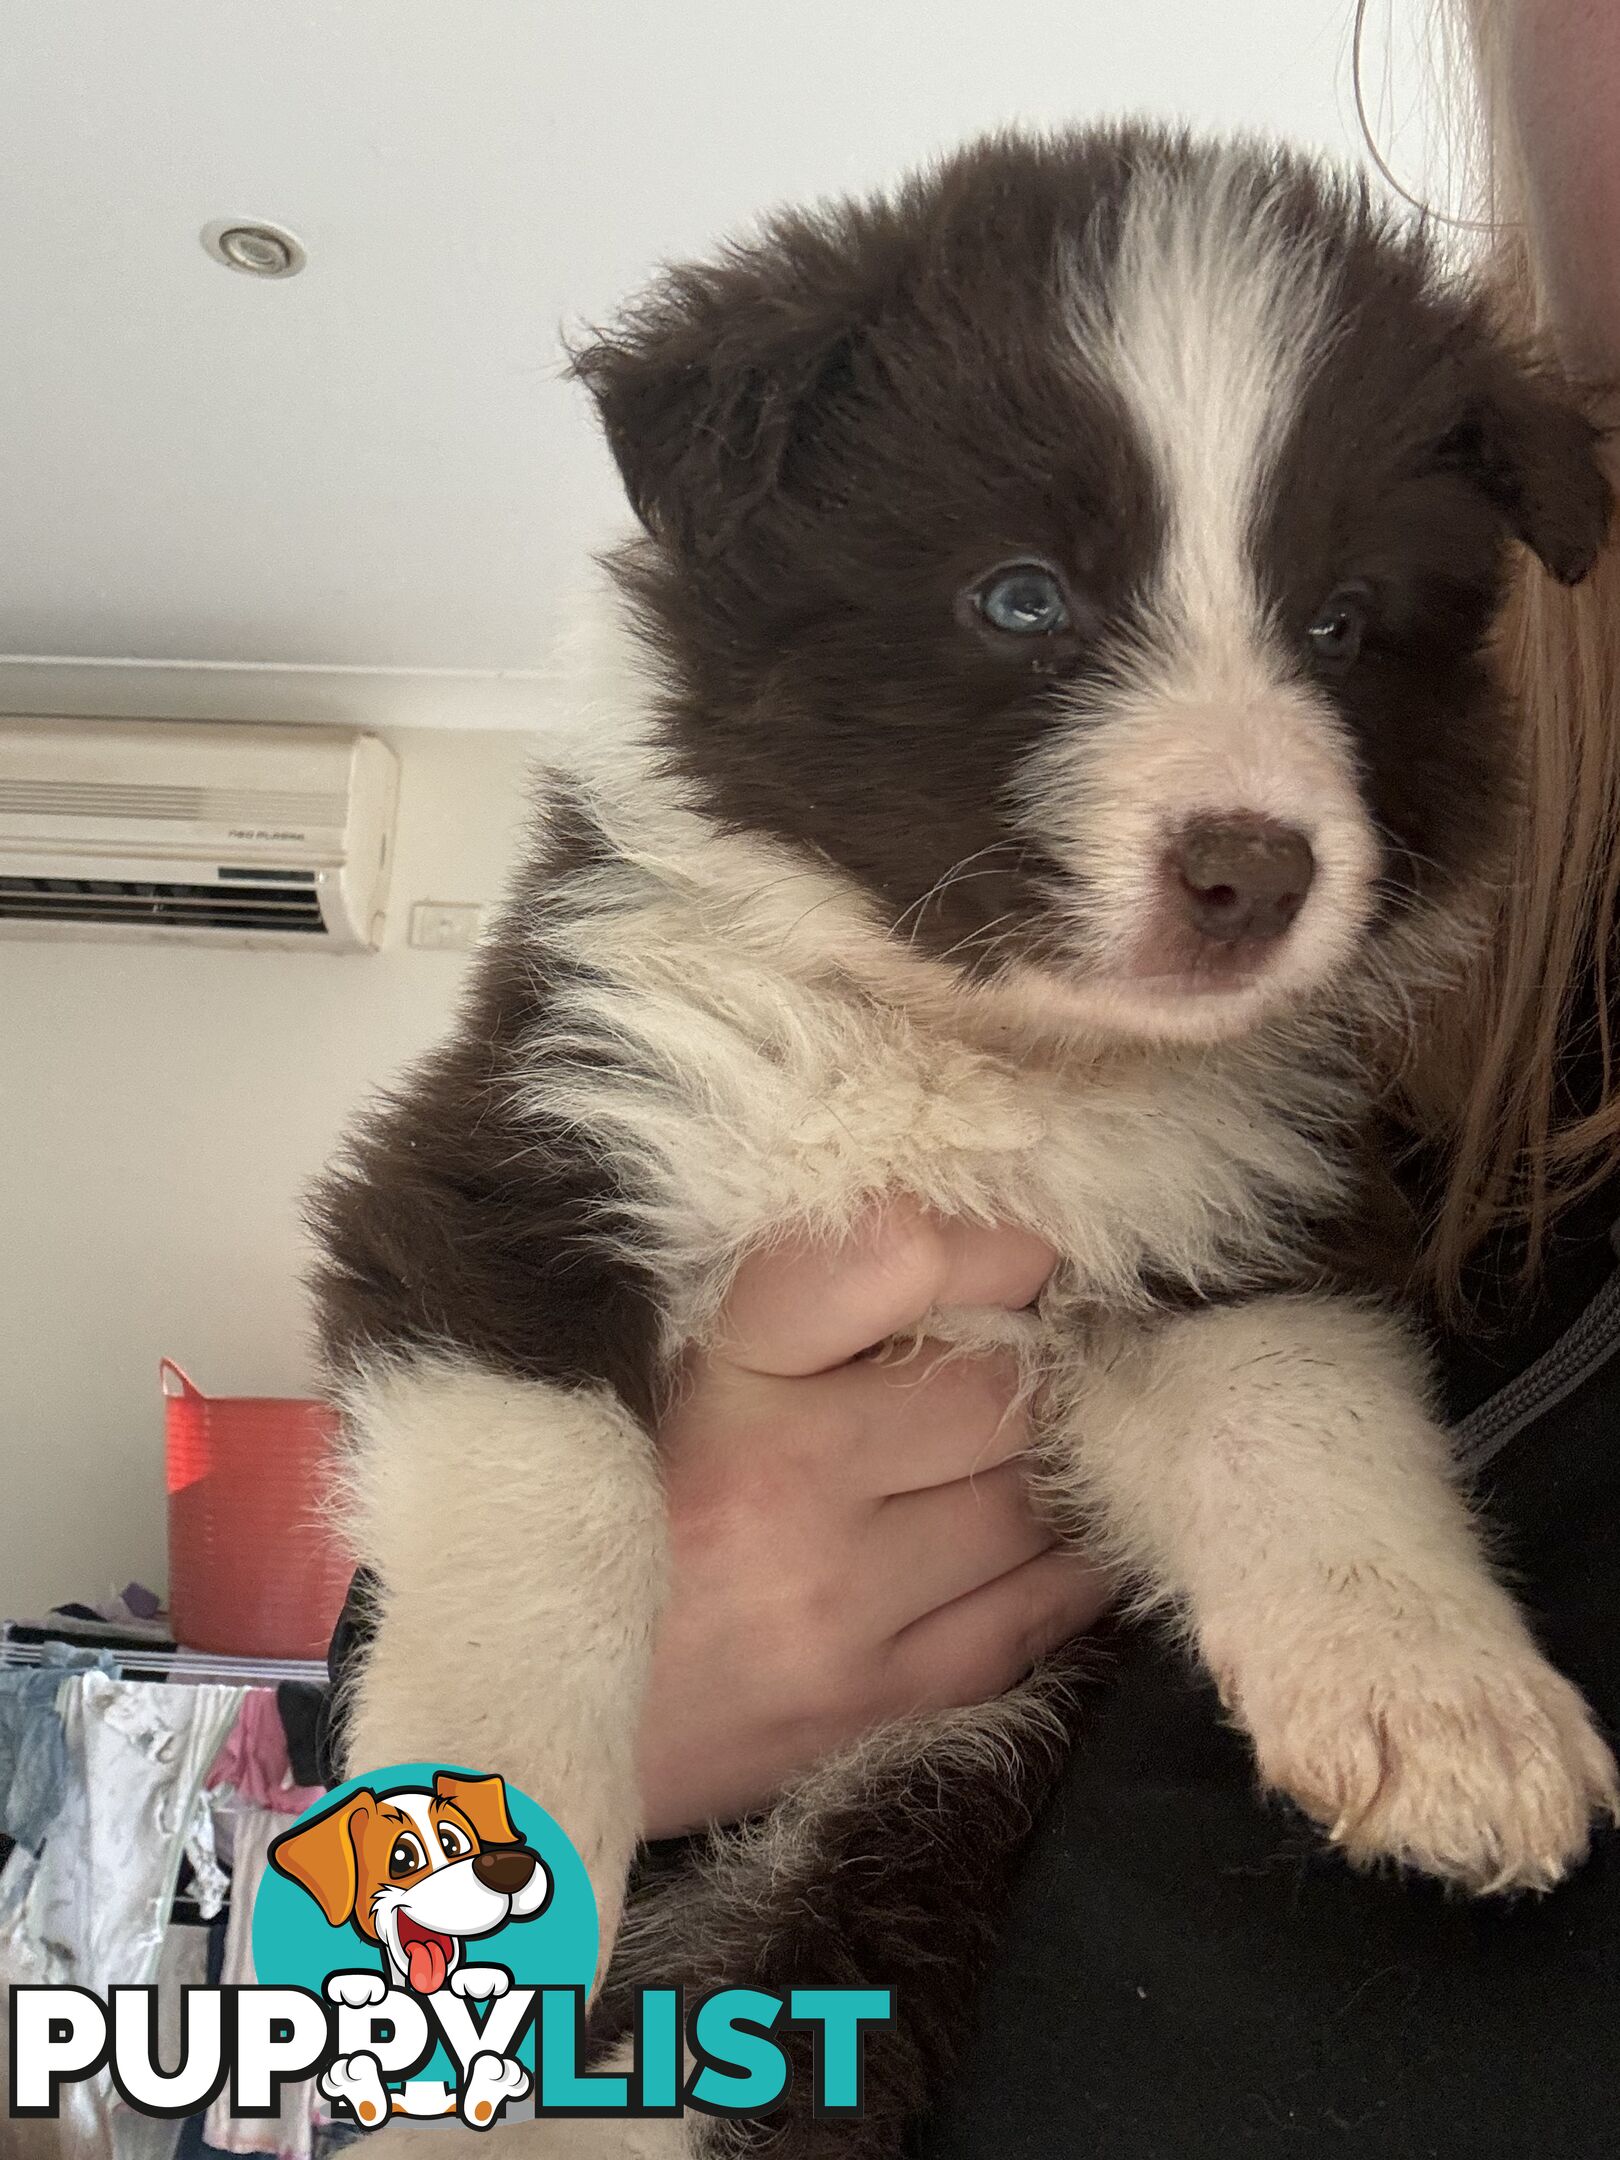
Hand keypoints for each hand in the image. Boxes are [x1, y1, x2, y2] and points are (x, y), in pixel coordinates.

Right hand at [636, 1199, 1110, 1837]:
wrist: (527, 1697)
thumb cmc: (615, 1509)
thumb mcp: (678, 1371)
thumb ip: (809, 1311)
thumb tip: (978, 1267)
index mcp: (720, 1368)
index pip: (897, 1259)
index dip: (992, 1252)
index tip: (1026, 1262)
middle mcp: (782, 1476)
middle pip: (999, 1394)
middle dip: (1034, 1378)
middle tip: (1038, 1375)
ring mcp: (834, 1599)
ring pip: (1033, 1505)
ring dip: (1054, 1478)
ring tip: (1032, 1461)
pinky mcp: (872, 1700)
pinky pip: (1034, 1616)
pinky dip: (1069, 1569)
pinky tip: (1060, 1544)